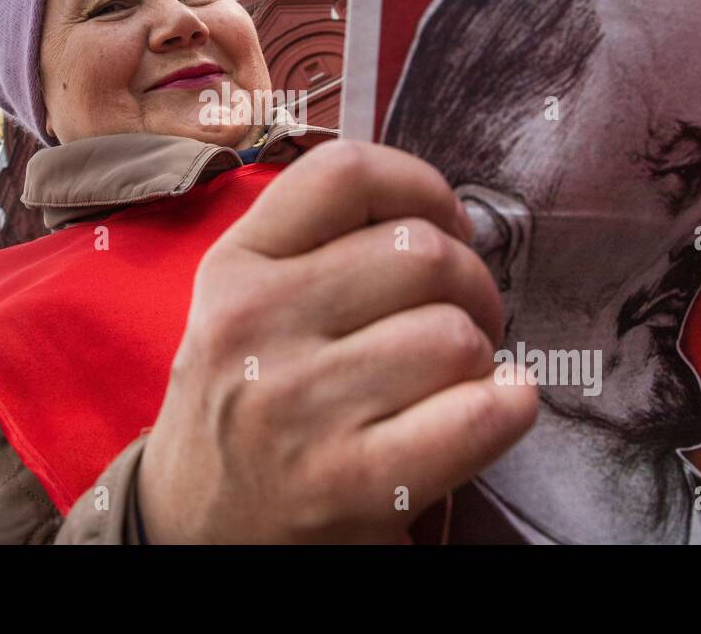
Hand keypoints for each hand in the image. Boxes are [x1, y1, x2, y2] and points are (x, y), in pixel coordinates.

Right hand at [136, 139, 538, 542]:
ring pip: (457, 335)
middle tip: (460, 317)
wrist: (193, 527)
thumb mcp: (241, 302)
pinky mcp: (353, 482)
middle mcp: (256, 327)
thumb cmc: (241, 402)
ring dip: (480, 356)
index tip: (443, 225)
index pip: (346, 173)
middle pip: (424, 253)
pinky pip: (481, 412)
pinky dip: (507, 406)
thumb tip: (443, 218)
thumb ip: (317, 244)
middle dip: (471, 283)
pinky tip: (486, 410)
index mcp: (235, 268)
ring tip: (451, 378)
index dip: (421, 187)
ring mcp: (301, 407)